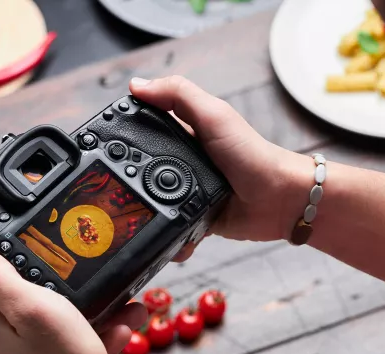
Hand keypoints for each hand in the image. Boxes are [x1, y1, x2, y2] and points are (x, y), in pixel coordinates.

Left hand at [0, 231, 147, 353]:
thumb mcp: (34, 309)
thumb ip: (0, 280)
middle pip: (2, 290)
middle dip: (38, 272)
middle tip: (67, 260)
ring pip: (40, 316)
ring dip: (76, 307)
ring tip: (117, 308)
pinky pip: (59, 341)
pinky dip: (87, 333)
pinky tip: (118, 332)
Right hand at [130, 76, 312, 245]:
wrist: (279, 200)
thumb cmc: (252, 154)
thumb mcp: (213, 116)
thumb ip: (178, 95)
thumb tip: (137, 86)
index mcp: (186, 134)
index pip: (147, 128)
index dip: (126, 133)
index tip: (105, 143)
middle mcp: (184, 163)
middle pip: (143, 170)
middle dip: (129, 183)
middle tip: (113, 192)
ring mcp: (188, 193)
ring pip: (154, 204)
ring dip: (146, 214)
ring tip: (136, 220)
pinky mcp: (194, 219)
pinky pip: (171, 230)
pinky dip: (167, 237)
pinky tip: (165, 237)